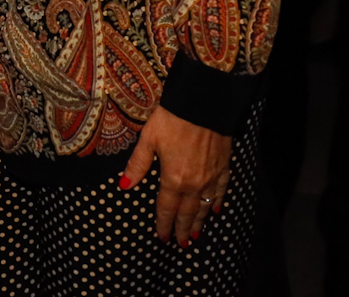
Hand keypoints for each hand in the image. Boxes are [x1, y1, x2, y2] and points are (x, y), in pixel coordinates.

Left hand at [123, 105, 232, 245]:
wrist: (203, 104)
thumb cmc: (172, 120)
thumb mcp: (148, 140)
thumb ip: (138, 164)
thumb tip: (124, 185)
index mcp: (173, 179)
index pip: (167, 208)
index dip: (164, 224)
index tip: (162, 238)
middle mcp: (194, 183)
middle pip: (187, 212)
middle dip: (182, 229)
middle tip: (180, 244)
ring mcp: (211, 177)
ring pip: (204, 206)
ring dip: (199, 221)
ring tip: (194, 235)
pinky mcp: (224, 168)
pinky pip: (221, 190)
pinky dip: (217, 202)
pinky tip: (215, 210)